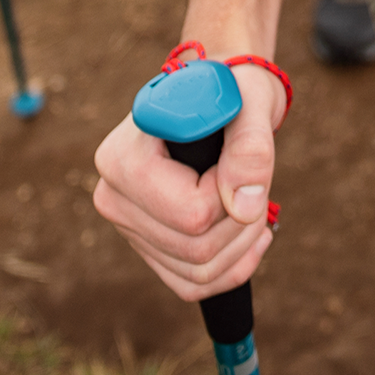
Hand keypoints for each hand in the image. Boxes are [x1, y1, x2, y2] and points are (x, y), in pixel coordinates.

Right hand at [93, 61, 284, 301]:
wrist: (218, 96)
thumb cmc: (232, 91)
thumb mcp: (250, 102)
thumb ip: (250, 147)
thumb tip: (244, 208)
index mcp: (123, 158)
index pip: (191, 212)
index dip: (232, 192)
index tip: (240, 153)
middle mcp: (113, 197)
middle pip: (194, 249)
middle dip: (243, 223)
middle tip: (260, 184)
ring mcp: (128, 225)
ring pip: (196, 272)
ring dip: (242, 245)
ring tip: (258, 203)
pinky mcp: (147, 244)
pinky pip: (190, 283)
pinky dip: (231, 268)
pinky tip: (253, 235)